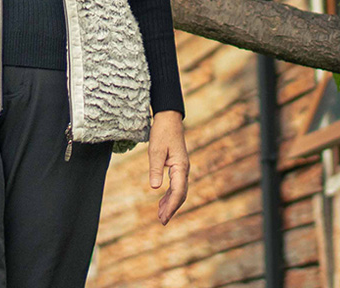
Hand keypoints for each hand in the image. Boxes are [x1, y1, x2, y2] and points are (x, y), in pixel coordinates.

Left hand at [147, 110, 188, 224]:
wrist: (168, 118)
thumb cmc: (162, 132)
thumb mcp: (155, 150)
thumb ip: (155, 169)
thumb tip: (155, 188)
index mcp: (180, 166)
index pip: (178, 191)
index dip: (171, 206)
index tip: (164, 217)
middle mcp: (184, 169)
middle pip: (181, 194)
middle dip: (172, 208)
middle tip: (162, 221)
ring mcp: (182, 168)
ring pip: (179, 190)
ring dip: (171, 203)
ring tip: (161, 215)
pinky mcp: (177, 166)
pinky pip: (176, 184)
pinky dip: (170, 195)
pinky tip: (162, 201)